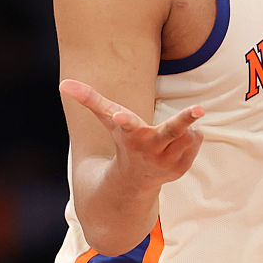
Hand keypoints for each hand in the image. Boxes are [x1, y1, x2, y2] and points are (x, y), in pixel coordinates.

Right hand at [60, 78, 204, 187]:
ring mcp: (166, 161)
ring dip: (185, 126)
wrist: (134, 179)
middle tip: (199, 108)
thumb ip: (89, 99)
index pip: (126, 125)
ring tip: (168, 134)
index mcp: (130, 134)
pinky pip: (196, 140)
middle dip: (184, 119)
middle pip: (171, 130)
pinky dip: (191, 137)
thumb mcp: (108, 119)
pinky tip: (175, 145)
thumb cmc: (122, 140)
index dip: (123, 119)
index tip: (120, 116)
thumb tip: (63, 83)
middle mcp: (149, 149)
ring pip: (189, 132)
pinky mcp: (180, 168)